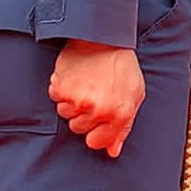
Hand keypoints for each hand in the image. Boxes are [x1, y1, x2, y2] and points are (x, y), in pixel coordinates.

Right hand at [49, 40, 145, 157]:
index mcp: (118, 114)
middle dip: (84, 116)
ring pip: (66, 115)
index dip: (96, 133)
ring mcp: (78, 100)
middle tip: (93, 95)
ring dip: (72, 102)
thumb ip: (124, 126)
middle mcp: (98, 110)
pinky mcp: (61, 89)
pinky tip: (75, 78)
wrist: (104, 39)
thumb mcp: (134, 95)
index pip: (97, 142)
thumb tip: (113, 151)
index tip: (97, 122)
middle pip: (79, 129)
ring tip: (85, 84)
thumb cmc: (122, 67)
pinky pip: (56, 99)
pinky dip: (62, 90)